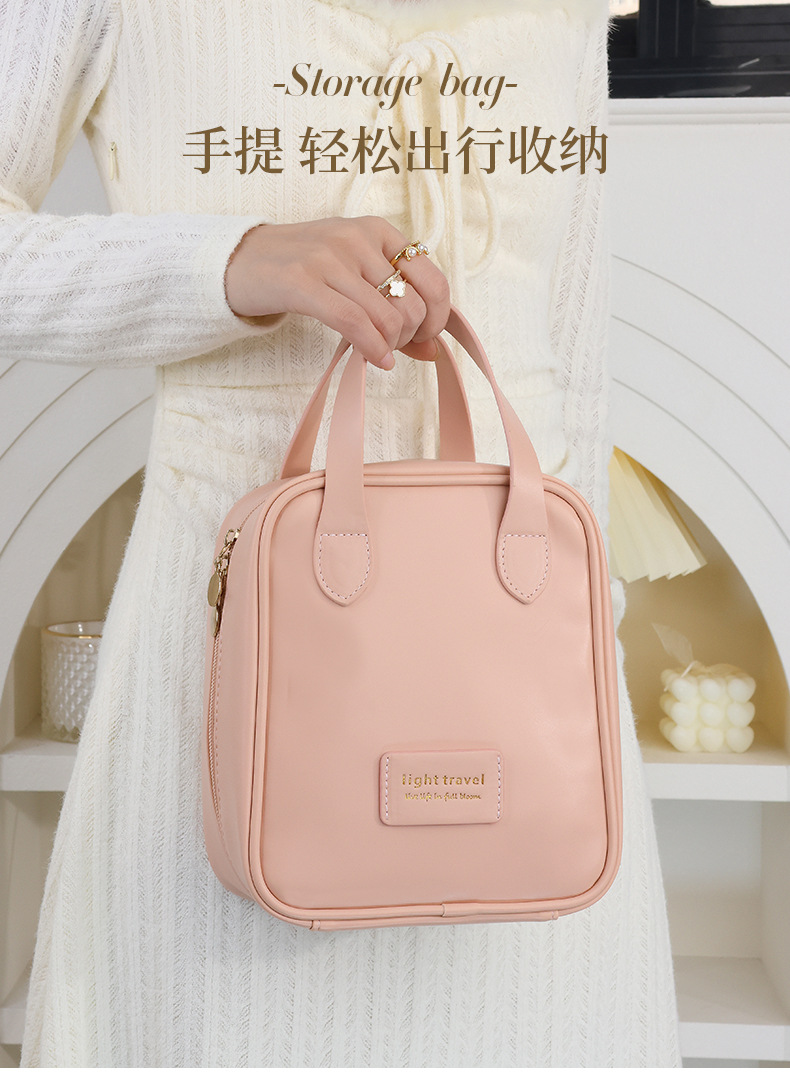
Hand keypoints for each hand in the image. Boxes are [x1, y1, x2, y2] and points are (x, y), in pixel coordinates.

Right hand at [224, 216, 449, 369]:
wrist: (240, 261)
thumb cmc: (303, 271)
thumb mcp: (353, 275)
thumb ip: (392, 303)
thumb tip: (432, 350)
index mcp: (377, 230)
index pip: (433, 279)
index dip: (438, 318)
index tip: (424, 337)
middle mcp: (358, 238)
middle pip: (412, 305)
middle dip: (409, 337)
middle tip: (391, 346)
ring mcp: (330, 258)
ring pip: (388, 317)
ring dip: (389, 347)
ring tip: (377, 352)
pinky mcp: (304, 282)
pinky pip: (355, 324)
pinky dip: (373, 350)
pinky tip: (375, 361)